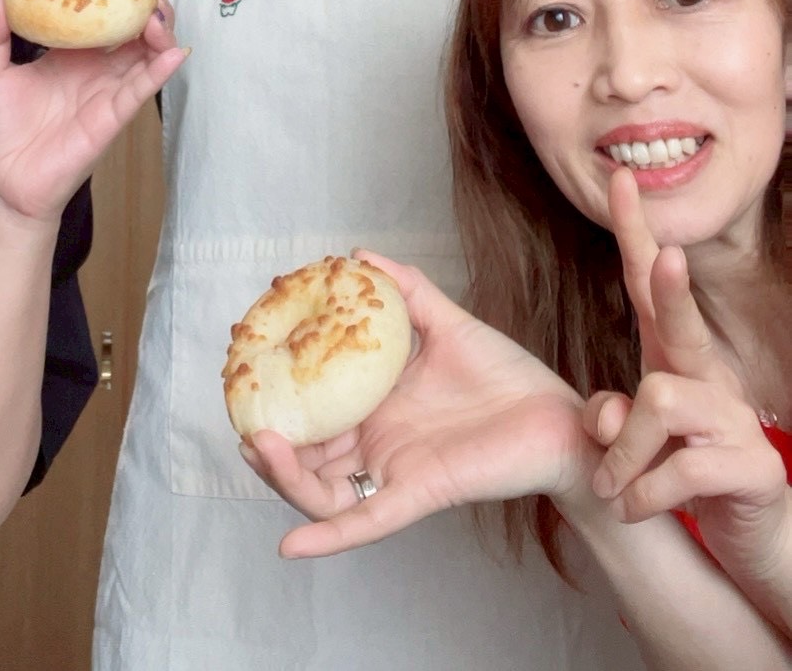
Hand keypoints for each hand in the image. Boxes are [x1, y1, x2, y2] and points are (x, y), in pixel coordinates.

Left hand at [0, 0, 185, 221]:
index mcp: (69, 53)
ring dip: (160, 32)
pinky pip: (142, 89)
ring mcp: (108, 90)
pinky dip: (160, 71)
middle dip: (148, 5)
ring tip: (157, 16)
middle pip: (135, 28)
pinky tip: (173, 54)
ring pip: (147, 54)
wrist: (3, 183)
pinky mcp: (113, 116)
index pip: (102, 13)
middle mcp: (95, 68)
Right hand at [241, 252, 588, 558]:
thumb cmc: (508, 376)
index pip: (314, 409)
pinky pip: (365, 521)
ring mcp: (393, 471)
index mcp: (377, 405)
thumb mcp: (447, 323)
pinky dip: (328, 536)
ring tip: (258, 447)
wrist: (559, 417)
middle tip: (241, 418)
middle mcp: (376, 442)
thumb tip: (358, 255)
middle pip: (306, 455)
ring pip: (321, 490)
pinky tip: (291, 545)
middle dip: (267, 443)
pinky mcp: (418, 492)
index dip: (277, 394)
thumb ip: (405, 290)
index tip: (245, 367)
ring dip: (284, 478)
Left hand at [585, 170, 790, 596]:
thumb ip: (608, 418)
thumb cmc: (677, 470)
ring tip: (611, 487)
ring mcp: (736, 419)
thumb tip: (604, 414)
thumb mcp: (631, 439)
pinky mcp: (754, 467)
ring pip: (660, 402)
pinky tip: (635, 508)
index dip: (635, 233)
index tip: (620, 180)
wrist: (746, 535)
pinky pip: (682, 470)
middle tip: (667, 254)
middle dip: (672, 287)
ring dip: (621, 453)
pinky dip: (643, 493)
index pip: (648, 286)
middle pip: (683, 323)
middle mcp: (708, 377)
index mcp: (673, 358)